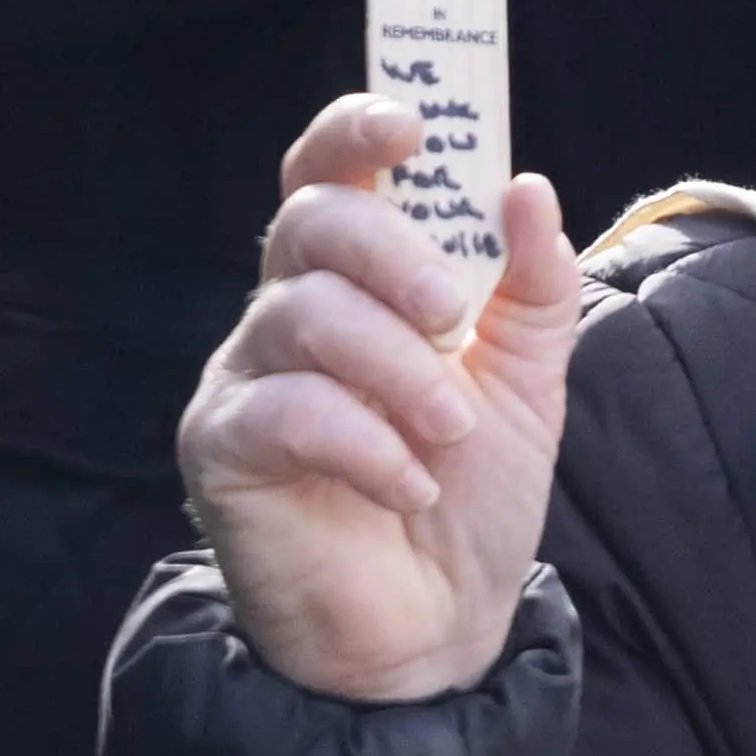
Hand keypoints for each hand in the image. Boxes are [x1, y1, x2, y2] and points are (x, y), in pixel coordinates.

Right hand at [174, 104, 588, 706]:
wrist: (438, 628)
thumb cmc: (468, 494)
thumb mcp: (528, 381)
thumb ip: (535, 285)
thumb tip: (527, 186)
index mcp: (357, 280)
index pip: (329, 172)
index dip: (354, 131)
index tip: (412, 128)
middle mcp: (287, 312)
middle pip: (309, 222)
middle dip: (392, 254)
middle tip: (451, 315)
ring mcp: (245, 378)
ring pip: (300, 314)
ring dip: (397, 370)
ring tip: (445, 434)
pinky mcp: (220, 451)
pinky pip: (283, 409)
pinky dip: (364, 442)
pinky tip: (407, 485)